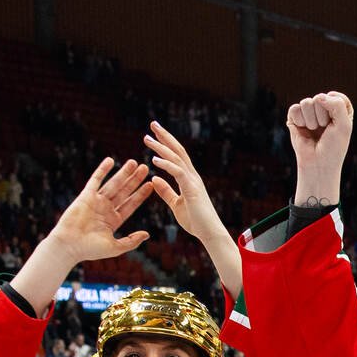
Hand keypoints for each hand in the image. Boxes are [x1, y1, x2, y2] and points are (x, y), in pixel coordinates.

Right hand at [46, 159, 153, 262]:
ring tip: (133, 162)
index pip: (131, 204)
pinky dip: (102, 170)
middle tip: (145, 168)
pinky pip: (95, 180)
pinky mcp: (85, 196)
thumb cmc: (90, 249)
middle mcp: (106, 209)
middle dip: (134, 180)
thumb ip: (132, 240)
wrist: (69, 246)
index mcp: (114, 220)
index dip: (140, 195)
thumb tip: (147, 234)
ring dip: (123, 173)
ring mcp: (96, 201)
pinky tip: (110, 160)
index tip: (151, 185)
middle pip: (124, 191)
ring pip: (113, 184)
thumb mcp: (116, 247)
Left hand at [145, 122, 228, 244]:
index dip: (165, 143)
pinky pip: (178, 172)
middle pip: (177, 151)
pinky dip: (166, 164)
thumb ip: (165, 191)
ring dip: (161, 147)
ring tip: (147, 138)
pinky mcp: (192, 189)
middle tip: (152, 124)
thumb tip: (153, 179)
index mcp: (188, 179)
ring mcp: (193, 181)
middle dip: (164, 136)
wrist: (209, 233)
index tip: (153, 134)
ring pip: (177, 158)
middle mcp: (192, 176)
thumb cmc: (195, 221)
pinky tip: (154, 159)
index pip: (176, 156)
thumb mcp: (175, 204)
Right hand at [287, 92, 353, 205]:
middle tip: (324, 130)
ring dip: (311, 119)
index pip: (336, 96)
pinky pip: (295, 109)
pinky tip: (303, 130)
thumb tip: (318, 97)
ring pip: (306, 102)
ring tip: (314, 131)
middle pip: (320, 98)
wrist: (318, 163)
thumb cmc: (334, 147)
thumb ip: (337, 105)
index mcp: (338, 111)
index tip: (337, 121)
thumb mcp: (344, 125)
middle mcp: (323, 110)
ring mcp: (308, 114)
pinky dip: (300, 120)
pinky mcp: (295, 118)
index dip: (336, 107)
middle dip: (323, 115)